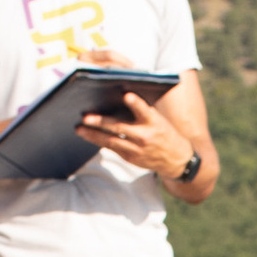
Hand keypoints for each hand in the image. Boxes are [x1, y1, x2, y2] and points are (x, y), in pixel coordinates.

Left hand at [79, 91, 196, 180]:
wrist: (177, 160)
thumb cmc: (164, 132)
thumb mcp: (159, 119)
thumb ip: (142, 111)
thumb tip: (118, 97)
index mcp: (154, 122)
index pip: (144, 110)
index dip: (136, 103)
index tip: (127, 95)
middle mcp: (145, 136)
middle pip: (120, 128)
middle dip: (101, 123)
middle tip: (86, 117)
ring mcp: (137, 150)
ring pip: (111, 141)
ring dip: (93, 135)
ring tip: (79, 128)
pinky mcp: (131, 158)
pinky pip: (112, 148)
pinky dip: (99, 141)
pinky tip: (88, 135)